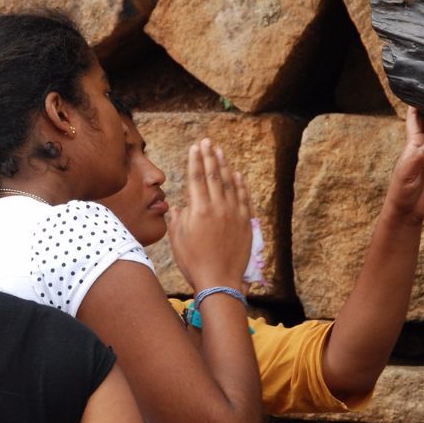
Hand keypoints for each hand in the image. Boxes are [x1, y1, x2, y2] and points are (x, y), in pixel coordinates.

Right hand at [168, 139, 253, 289]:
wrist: (220, 281)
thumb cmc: (194, 263)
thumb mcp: (178, 241)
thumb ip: (178, 220)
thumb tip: (178, 207)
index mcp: (199, 211)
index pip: (196, 179)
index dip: (195, 161)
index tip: (195, 147)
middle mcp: (218, 208)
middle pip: (214, 176)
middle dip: (209, 156)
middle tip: (207, 141)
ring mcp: (234, 214)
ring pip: (230, 184)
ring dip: (225, 166)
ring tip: (220, 152)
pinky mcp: (245, 223)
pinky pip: (244, 198)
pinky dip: (241, 185)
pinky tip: (238, 175)